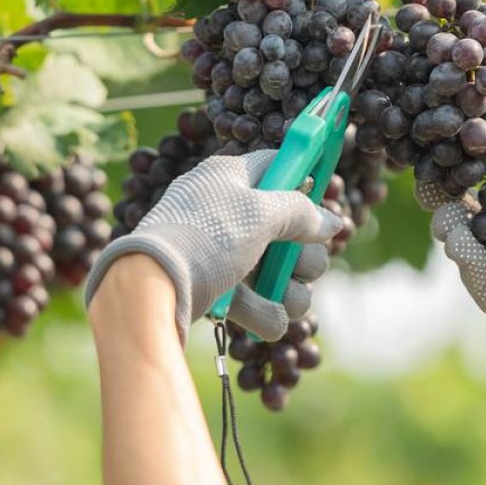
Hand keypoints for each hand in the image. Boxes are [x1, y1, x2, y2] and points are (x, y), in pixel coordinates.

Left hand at [86, 150, 341, 342]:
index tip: (324, 196)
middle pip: (287, 228)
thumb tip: (332, 221)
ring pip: (277, 270)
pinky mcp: (214, 287)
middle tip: (300, 266)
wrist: (153, 288)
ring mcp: (219, 251)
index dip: (304, 178)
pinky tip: (266, 320)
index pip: (276, 164)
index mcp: (229, 177)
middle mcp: (225, 210)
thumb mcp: (260, 214)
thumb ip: (301, 212)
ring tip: (285, 299)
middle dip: (304, 254)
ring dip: (290, 289)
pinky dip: (263, 311)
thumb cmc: (205, 237)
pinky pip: (254, 299)